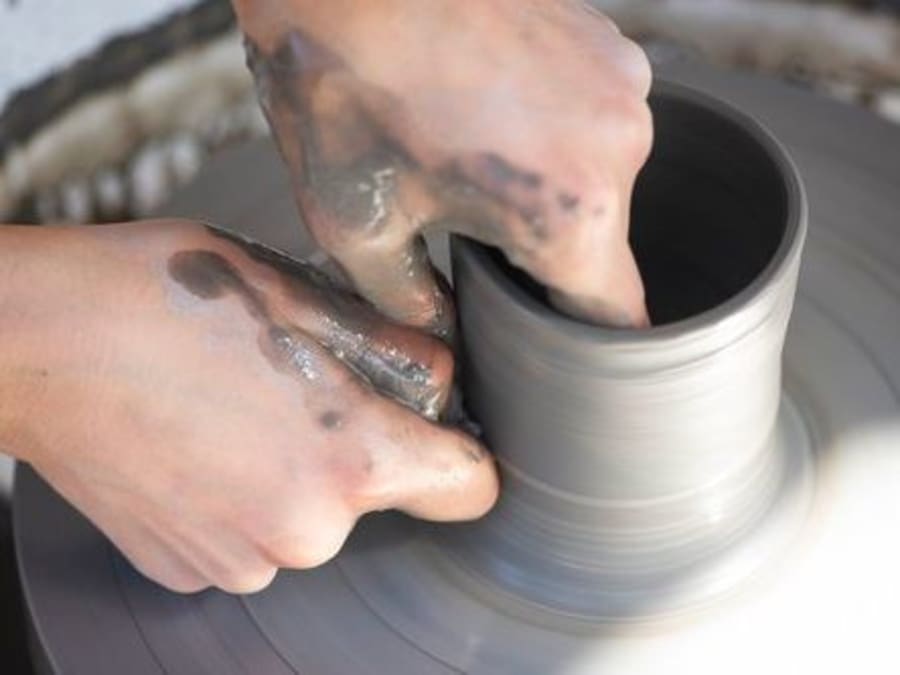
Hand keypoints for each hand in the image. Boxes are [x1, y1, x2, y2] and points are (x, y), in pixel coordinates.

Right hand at [0, 220, 496, 592]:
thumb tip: (445, 378)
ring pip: (309, 517)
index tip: (435, 428)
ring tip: (235, 406)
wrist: (36, 342)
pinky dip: (240, 497)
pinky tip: (197, 441)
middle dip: (354, 447)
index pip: (469, 489)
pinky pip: (251, 535)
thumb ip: (396, 345)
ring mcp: (240, 561)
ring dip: (292, 472)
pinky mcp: (188, 571)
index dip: (462, 451)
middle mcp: (304, 532)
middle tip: (293, 384)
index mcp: (349, 463)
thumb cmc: (163, 299)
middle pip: (376, 496)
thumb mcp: (299, 292)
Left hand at [234, 0, 652, 328]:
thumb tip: (441, 330)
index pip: (614, 315)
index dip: (576, 333)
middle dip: (542, 250)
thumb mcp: (356, 227)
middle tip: (469, 222)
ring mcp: (622, 84)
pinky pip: (594, 119)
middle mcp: (620, 147)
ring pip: (598, 179)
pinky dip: (552, 131)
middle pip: (602, 245)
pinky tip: (489, 108)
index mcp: (569, 213)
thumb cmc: (340, 86)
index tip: (546, 331)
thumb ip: (410, 303)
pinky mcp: (610, 41)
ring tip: (471, 152)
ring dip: (546, 185)